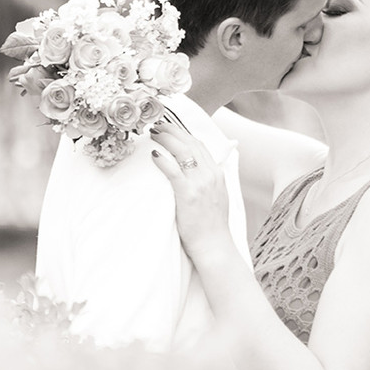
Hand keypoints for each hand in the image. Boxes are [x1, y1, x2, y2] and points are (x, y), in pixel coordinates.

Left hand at [149, 122, 231, 259]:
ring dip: (166, 139)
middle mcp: (210, 174)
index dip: (183, 133)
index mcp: (217, 173)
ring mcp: (200, 183)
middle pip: (190, 142)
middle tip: (157, 125)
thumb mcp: (216, 196)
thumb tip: (194, 170)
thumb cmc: (211, 225)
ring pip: (182, 151)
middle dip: (173, 130)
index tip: (170, 127)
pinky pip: (173, 170)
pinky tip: (154, 155)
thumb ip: (207, 181)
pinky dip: (163, 160)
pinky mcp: (188, 194)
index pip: (200, 144)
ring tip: (153, 134)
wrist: (214, 245)